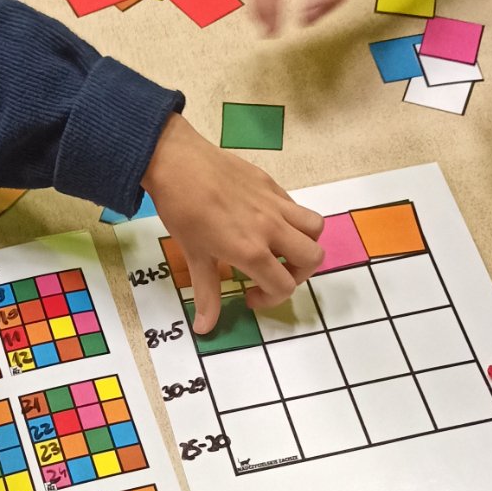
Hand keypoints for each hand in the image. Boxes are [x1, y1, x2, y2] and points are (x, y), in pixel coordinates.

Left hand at [142, 113, 324, 333]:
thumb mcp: (194, 257)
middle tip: (272, 274)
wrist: (176, 162)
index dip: (270, 299)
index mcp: (251, 250)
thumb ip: (206, 295)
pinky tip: (264, 223)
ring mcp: (274, 204)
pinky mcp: (271, 184)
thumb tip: (205, 329)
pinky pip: (295, 207)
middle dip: (297, 275)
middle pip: (312, 258)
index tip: (249, 295)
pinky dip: (290, 221)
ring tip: (280, 248)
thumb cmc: (182, 211)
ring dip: (304, 244)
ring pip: (315, 228)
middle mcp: (271, 228)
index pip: (284, 286)